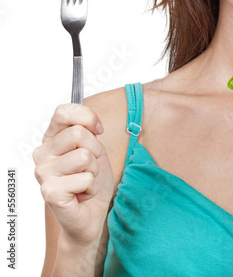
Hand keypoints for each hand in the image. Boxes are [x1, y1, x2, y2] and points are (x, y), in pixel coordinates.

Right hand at [33, 104, 113, 246]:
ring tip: (86, 179)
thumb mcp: (93, 146)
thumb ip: (87, 130)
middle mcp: (42, 154)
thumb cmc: (91, 177)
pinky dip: (92, 186)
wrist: (92, 211)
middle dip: (95, 149)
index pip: (63, 112)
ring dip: (94, 170)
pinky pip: (86, 178)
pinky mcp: (50, 192)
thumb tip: (91, 123)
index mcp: (51, 138)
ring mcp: (43, 174)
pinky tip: (82, 193)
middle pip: (79, 133)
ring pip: (85, 156)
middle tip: (91, 165)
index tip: (98, 130)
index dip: (87, 117)